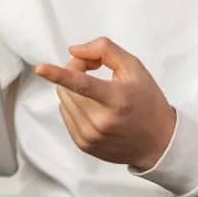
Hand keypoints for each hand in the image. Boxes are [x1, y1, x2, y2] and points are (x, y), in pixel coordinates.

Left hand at [35, 37, 176, 171]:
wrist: (158, 142)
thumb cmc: (147, 101)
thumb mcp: (135, 68)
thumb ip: (106, 50)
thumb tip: (74, 51)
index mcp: (116, 99)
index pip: (82, 84)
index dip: (59, 74)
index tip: (39, 68)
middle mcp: (100, 121)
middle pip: (67, 88)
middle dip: (75, 71)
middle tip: (94, 68)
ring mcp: (90, 136)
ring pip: (64, 100)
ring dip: (73, 88)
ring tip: (97, 89)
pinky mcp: (83, 145)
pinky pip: (66, 115)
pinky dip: (74, 104)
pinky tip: (94, 106)